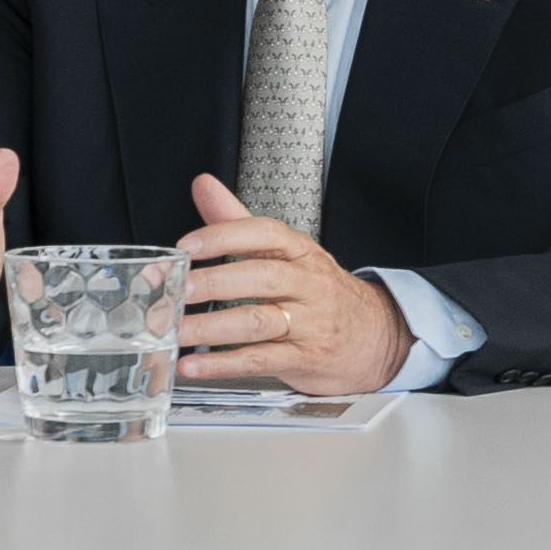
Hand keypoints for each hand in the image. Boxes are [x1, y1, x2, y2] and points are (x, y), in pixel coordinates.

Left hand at [176, 173, 414, 394]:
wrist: (377, 336)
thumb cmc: (321, 293)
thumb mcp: (288, 251)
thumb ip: (238, 220)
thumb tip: (203, 185)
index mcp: (300, 252)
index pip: (265, 234)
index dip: (224, 236)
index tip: (187, 246)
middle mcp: (308, 285)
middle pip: (262, 278)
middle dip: (214, 283)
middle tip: (175, 290)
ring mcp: (309, 324)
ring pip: (258, 321)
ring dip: (210, 328)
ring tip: (174, 331)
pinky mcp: (304, 359)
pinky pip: (260, 360)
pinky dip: (223, 364)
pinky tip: (194, 364)